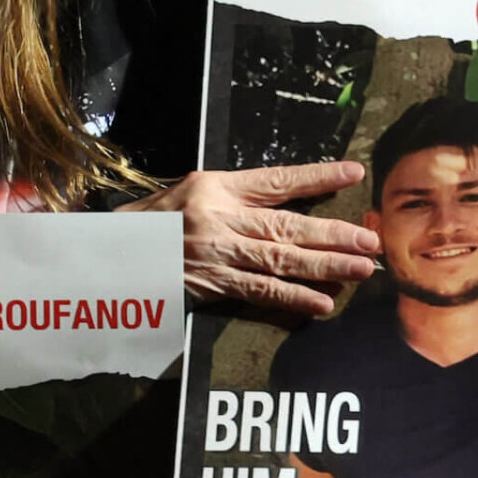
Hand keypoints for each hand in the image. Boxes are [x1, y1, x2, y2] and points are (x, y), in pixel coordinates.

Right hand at [118, 162, 376, 314]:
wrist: (108, 254)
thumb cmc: (152, 221)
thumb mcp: (190, 192)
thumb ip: (234, 197)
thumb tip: (286, 201)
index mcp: (216, 186)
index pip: (276, 180)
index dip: (316, 178)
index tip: (352, 174)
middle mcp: (219, 218)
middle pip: (286, 225)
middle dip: (332, 233)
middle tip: (369, 239)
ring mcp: (216, 254)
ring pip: (279, 260)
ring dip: (323, 266)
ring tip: (359, 269)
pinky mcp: (210, 285)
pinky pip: (258, 293)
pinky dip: (292, 299)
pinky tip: (321, 303)